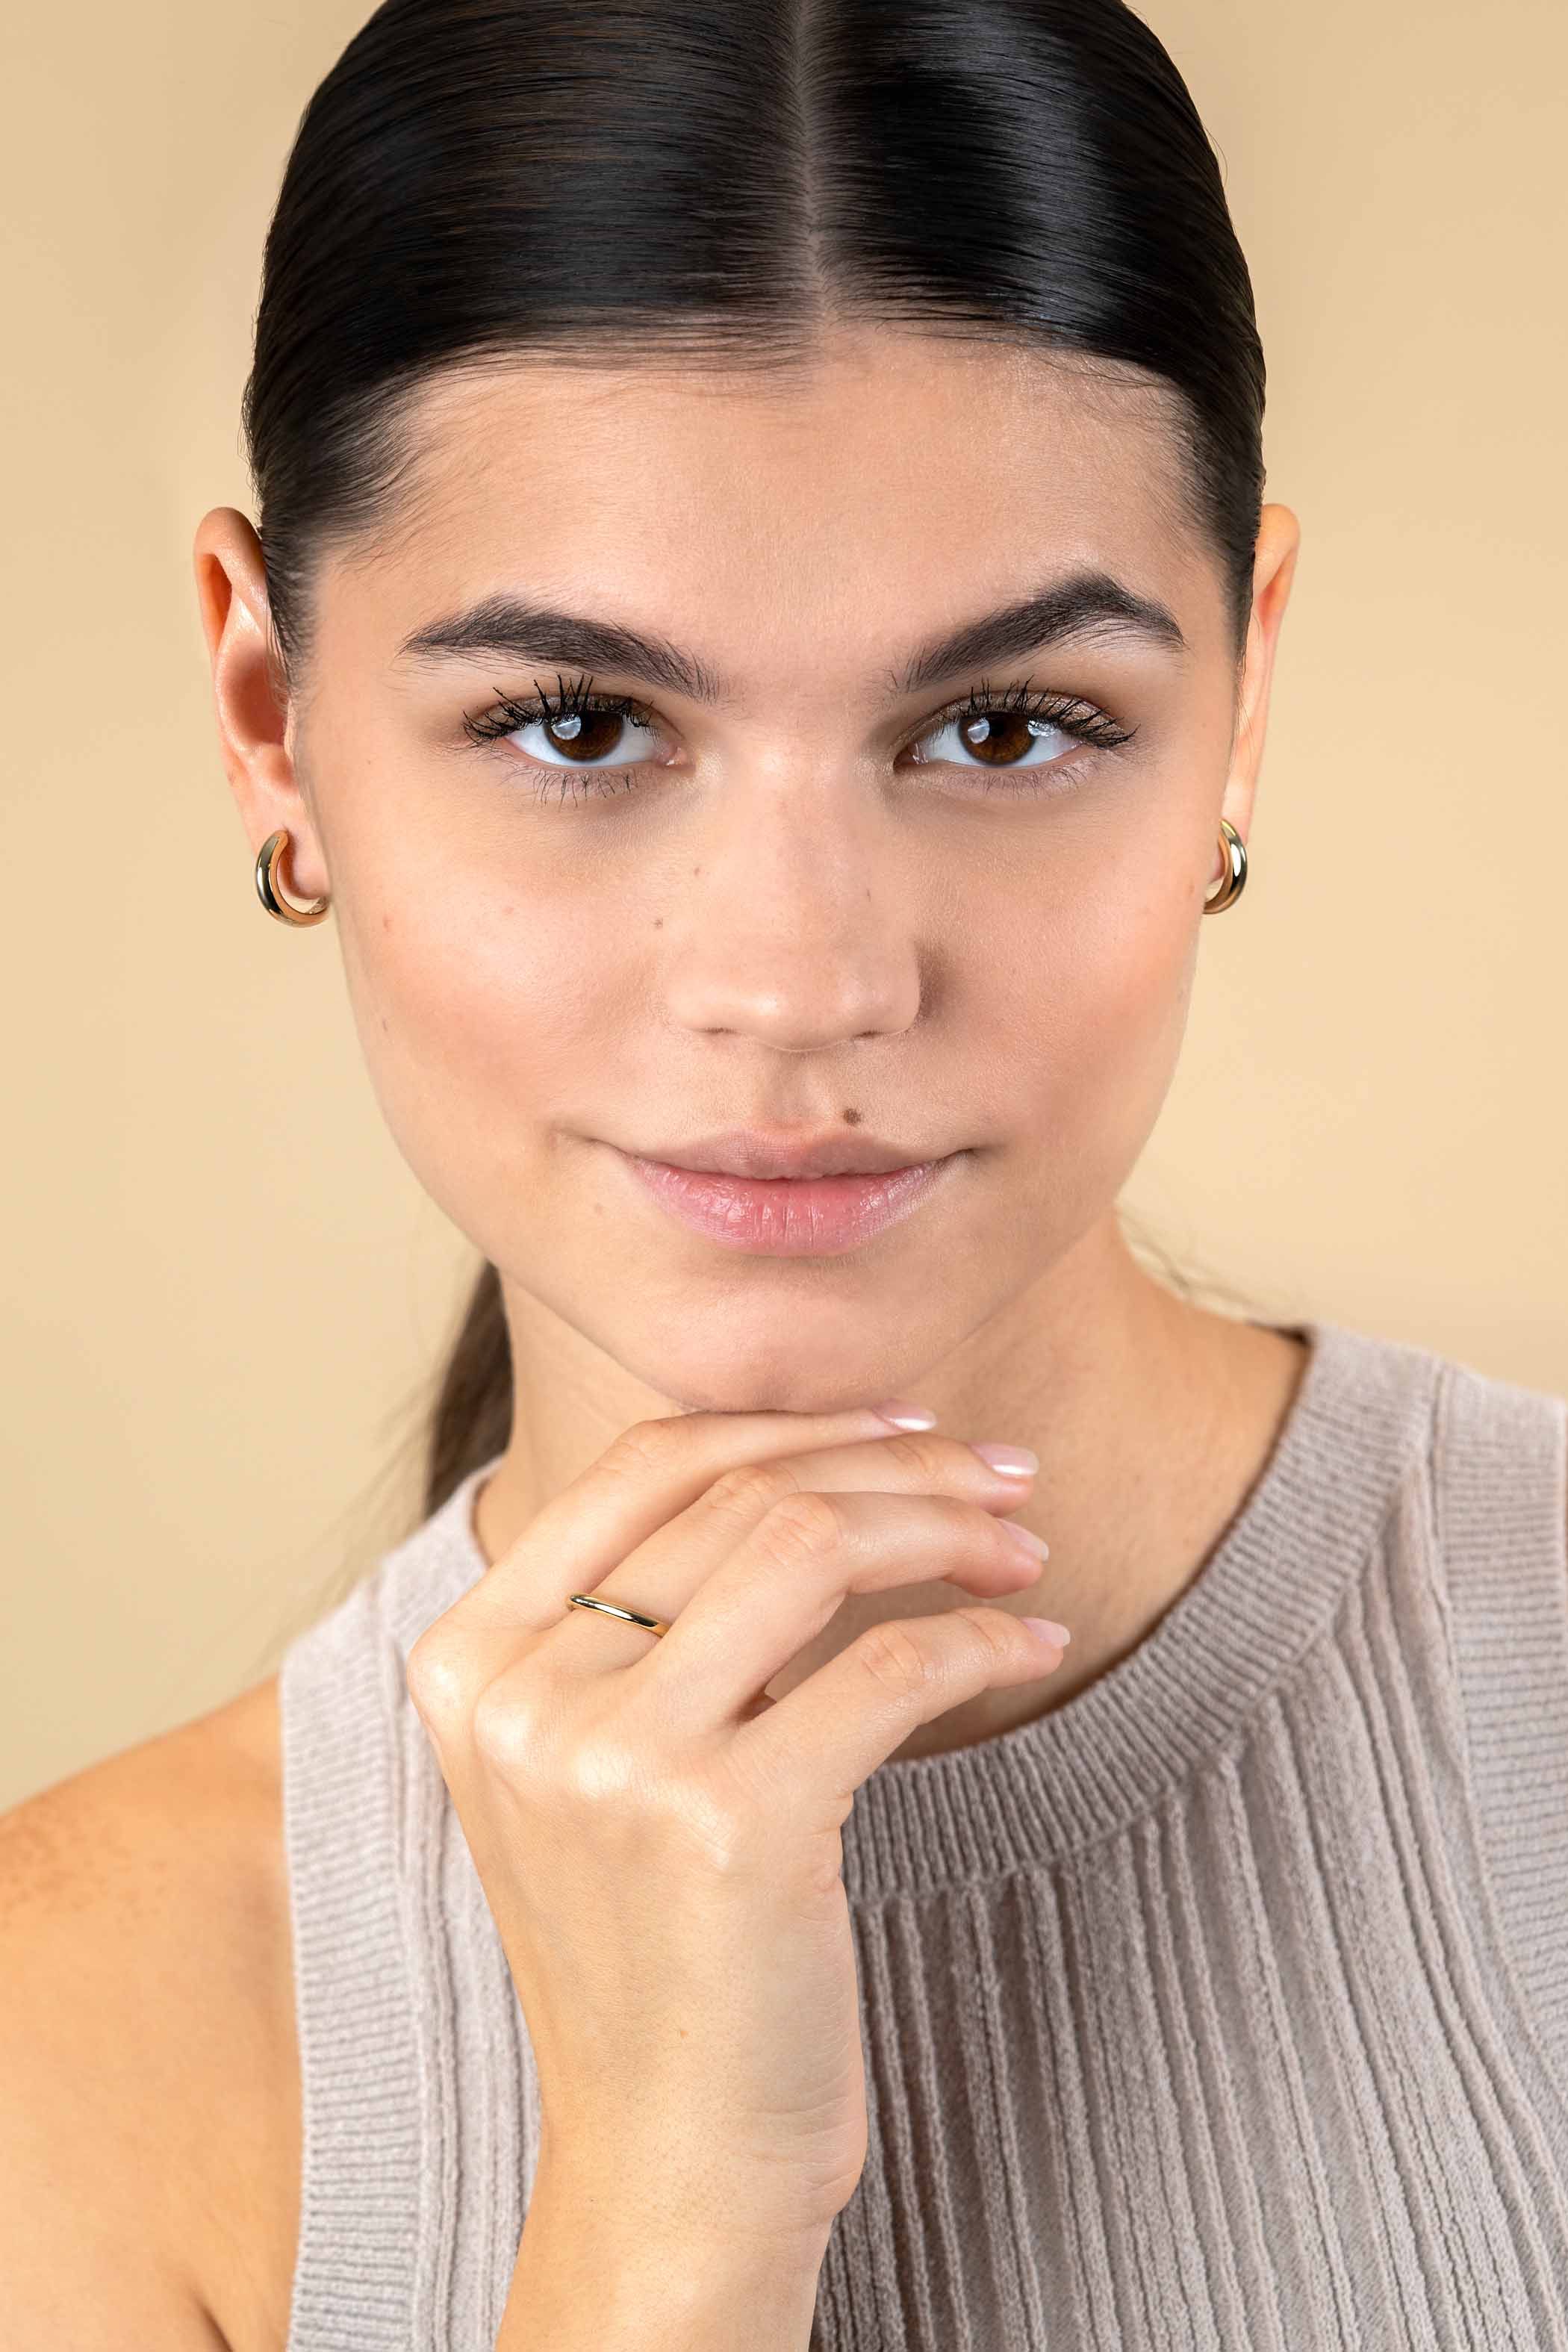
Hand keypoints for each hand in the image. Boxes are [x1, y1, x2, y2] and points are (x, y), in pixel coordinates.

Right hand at [405, 1403, 1066, 2249]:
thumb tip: (821, 1453)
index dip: (792, 1421)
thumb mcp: (596, 1759)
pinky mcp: (729, 1825)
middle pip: (743, 1493)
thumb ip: (649, 1613)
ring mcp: (615, 1758)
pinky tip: (1032, 1645)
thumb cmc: (660, 1945)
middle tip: (1005, 1479)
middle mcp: (523, 1694)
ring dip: (947, 1529)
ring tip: (1025, 1548)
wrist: (669, 2158)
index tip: (905, 1423)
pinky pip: (891, 1664)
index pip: (645, 1463)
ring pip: (814, 1546)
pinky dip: (984, 1638)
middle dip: (900, 1466)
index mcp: (471, 1659)